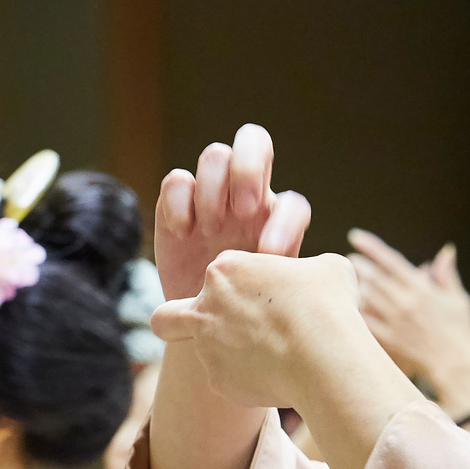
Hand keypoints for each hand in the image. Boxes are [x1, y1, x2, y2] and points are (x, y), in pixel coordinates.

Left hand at [150, 250, 365, 408]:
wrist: (324, 356)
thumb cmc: (328, 306)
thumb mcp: (328, 270)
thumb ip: (310, 271)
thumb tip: (318, 280)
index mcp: (226, 271)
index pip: (217, 276)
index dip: (239, 288)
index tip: (264, 299)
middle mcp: (206, 308)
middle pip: (166, 318)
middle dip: (174, 325)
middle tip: (207, 333)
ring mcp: (208, 348)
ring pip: (207, 354)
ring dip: (232, 357)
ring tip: (275, 361)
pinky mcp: (219, 382)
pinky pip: (230, 382)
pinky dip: (249, 382)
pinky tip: (278, 379)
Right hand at [154, 124, 312, 302]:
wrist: (202, 326)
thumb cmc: (243, 312)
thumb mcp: (268, 298)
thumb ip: (284, 278)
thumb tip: (293, 268)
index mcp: (279, 222)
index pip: (293, 202)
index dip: (284, 221)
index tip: (268, 253)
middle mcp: (247, 198)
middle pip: (254, 142)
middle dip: (249, 168)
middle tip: (243, 211)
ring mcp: (211, 197)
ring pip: (216, 156)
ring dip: (214, 189)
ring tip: (211, 228)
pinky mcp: (176, 205)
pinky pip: (177, 179)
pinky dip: (179, 202)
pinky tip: (183, 234)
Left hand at [351, 230, 469, 386]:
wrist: (457, 368)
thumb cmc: (462, 334)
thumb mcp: (459, 300)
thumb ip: (447, 275)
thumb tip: (446, 251)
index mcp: (422, 289)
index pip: (391, 260)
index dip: (371, 246)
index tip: (355, 237)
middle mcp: (405, 302)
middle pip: (373, 276)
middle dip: (358, 265)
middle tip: (350, 259)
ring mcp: (395, 322)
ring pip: (366, 297)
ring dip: (355, 285)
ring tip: (348, 279)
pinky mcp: (389, 340)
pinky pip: (365, 322)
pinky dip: (355, 311)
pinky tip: (347, 305)